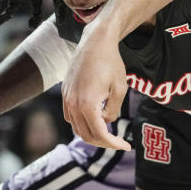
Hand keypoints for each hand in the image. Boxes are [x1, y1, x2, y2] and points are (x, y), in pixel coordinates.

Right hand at [62, 24, 130, 149]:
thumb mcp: (120, 89)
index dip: (114, 144)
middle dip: (103, 142)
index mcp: (88, 105)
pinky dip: (81, 122)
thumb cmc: (111, 63)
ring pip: (76, 127)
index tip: (126, 146)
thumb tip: (106, 122)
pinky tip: (94, 118)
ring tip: (107, 131)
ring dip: (91, 133)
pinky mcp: (64, 92)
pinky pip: (70, 116)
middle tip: (118, 141)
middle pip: (86, 135)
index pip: (100, 134)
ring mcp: (67, 98)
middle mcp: (73, 104)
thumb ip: (113, 111)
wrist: (95, 42)